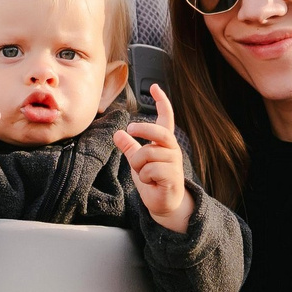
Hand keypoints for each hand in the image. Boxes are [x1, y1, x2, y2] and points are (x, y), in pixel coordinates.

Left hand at [113, 85, 191, 232]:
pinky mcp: (172, 176)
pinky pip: (150, 170)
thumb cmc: (153, 180)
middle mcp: (172, 149)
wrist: (164, 204)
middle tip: (130, 130)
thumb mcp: (137, 161)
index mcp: (164, 143)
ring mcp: (174, 163)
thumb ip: (130, 147)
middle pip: (159, 132)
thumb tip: (117, 134)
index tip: (155, 87)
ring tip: (145, 175)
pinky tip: (152, 183)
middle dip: (143, 129)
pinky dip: (145, 177)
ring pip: (148, 154)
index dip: (162, 102)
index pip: (166, 119)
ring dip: (139, 165)